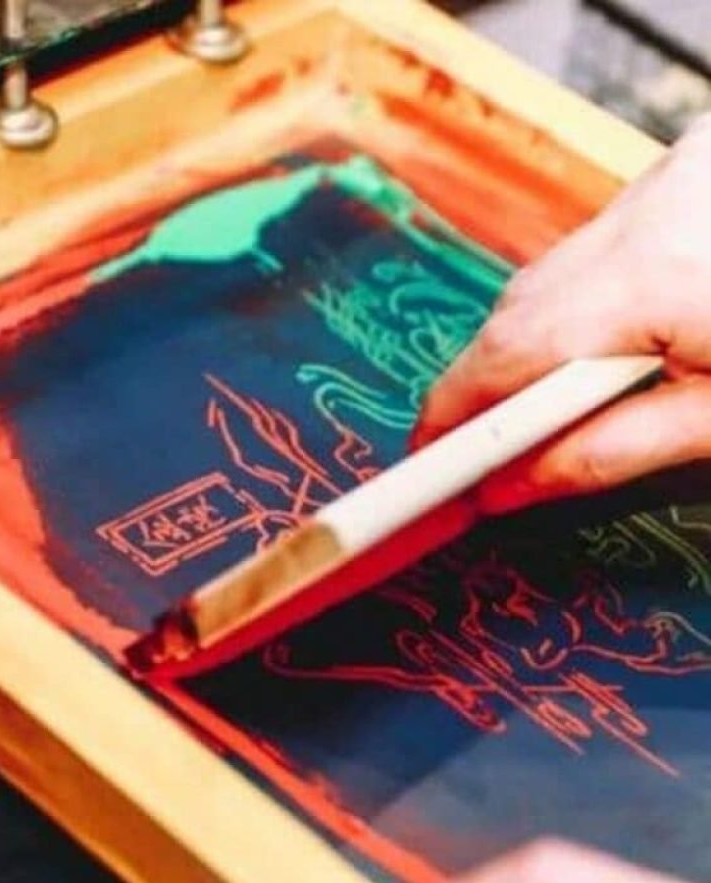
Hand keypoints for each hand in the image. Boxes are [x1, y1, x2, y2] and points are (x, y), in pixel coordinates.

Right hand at [412, 115, 710, 513]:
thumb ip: (610, 454)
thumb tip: (512, 486)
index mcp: (654, 278)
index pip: (510, 357)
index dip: (453, 416)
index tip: (423, 464)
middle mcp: (645, 213)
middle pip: (519, 311)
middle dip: (487, 387)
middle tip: (475, 451)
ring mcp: (663, 182)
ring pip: (551, 277)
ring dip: (531, 350)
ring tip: (538, 412)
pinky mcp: (680, 174)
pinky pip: (592, 251)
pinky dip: (576, 309)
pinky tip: (597, 349)